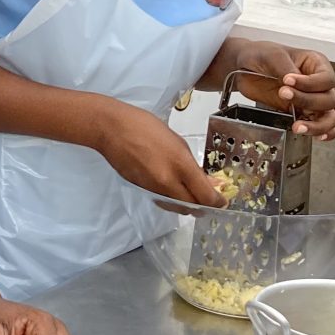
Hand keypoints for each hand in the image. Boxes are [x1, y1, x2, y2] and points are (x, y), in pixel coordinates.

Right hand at [95, 100, 222, 206]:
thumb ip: (192, 165)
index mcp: (180, 165)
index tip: (222, 200)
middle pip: (193, 207)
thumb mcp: (177, 141)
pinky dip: (172, 199)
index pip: (205, 196)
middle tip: (210, 199)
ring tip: (193, 193)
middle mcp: (167, 182)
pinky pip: (163, 201)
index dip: (218, 202)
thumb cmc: (146, 127)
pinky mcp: (141, 190)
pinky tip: (174, 188)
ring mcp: (152, 189)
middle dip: (204, 206)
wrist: (112, 130)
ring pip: (177, 207)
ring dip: (188, 204)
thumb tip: (207, 180)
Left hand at [235, 45, 334, 138]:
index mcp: (316, 64)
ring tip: (297, 127)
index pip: (326, 79)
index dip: (310, 83)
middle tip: (283, 94)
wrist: (244, 67)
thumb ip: (285, 68)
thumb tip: (293, 80)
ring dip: (317, 125)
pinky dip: (321, 133)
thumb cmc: (261, 54)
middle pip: (329, 99)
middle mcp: (318, 83)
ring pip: (328, 116)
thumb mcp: (272, 55)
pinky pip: (320, 126)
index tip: (288, 81)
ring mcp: (310, 99)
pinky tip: (315, 136)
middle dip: (307, 101)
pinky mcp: (300, 113)